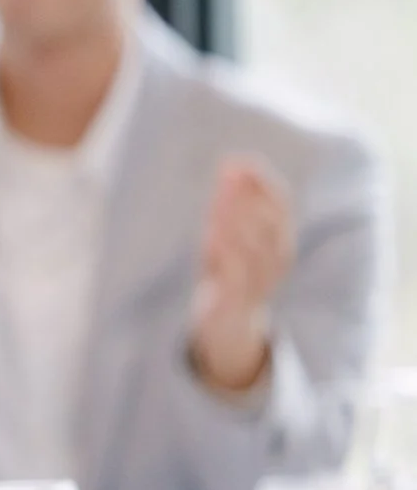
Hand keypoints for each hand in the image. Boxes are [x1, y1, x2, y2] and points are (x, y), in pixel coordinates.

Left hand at [189, 155, 294, 392]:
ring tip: (220, 199)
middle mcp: (274, 262)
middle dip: (249, 197)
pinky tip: (210, 236)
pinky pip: (235, 279)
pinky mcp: (237, 304)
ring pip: (255, 250)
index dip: (261, 182)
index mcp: (278, 243)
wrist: (229, 329)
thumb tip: (230, 165)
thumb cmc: (230, 274)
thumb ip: (232, 207)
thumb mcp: (232, 238)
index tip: (239, 160)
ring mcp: (258, 284)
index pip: (279, 207)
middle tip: (228, 173)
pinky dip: (226, 256)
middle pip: (269, 224)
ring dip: (238, 222)